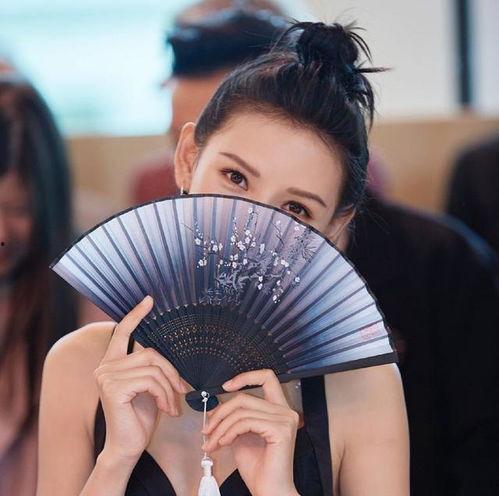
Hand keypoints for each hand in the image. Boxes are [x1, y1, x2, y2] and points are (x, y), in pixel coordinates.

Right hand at [93, 296, 186, 462]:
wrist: (127, 446)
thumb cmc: (139, 416)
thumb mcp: (148, 386)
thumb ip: (150, 367)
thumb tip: (167, 353)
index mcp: (112, 363)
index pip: (122, 332)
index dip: (136, 315)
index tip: (149, 300)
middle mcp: (105, 366)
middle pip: (150, 352)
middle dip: (171, 371)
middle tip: (181, 391)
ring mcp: (107, 376)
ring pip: (153, 367)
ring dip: (169, 387)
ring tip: (173, 404)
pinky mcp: (113, 388)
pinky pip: (151, 380)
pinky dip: (165, 394)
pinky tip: (167, 409)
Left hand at [202, 369, 299, 495]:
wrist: (269, 492)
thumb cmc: (259, 469)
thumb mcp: (242, 436)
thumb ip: (235, 418)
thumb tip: (217, 406)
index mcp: (279, 409)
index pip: (266, 377)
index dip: (245, 377)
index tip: (225, 386)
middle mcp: (286, 411)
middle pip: (245, 396)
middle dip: (221, 411)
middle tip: (207, 428)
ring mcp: (285, 419)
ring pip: (242, 410)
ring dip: (220, 427)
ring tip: (211, 442)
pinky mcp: (280, 430)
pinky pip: (245, 422)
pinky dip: (229, 432)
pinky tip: (223, 444)